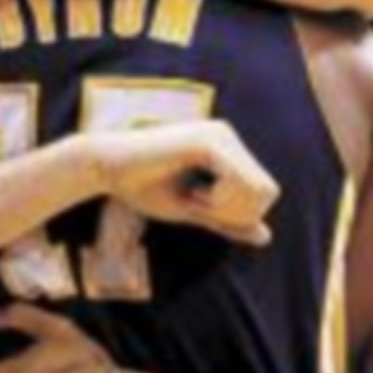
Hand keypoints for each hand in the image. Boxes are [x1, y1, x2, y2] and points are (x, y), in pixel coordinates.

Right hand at [91, 118, 278, 245]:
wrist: (105, 168)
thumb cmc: (141, 186)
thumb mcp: (191, 209)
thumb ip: (227, 221)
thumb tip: (266, 237)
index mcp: (226, 147)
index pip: (265, 191)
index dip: (240, 214)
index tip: (202, 209)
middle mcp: (227, 135)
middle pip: (267, 192)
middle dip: (236, 213)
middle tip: (198, 208)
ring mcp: (219, 134)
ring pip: (257, 189)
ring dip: (226, 207)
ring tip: (194, 200)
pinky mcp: (207, 141)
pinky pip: (237, 183)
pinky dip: (219, 201)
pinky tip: (192, 194)